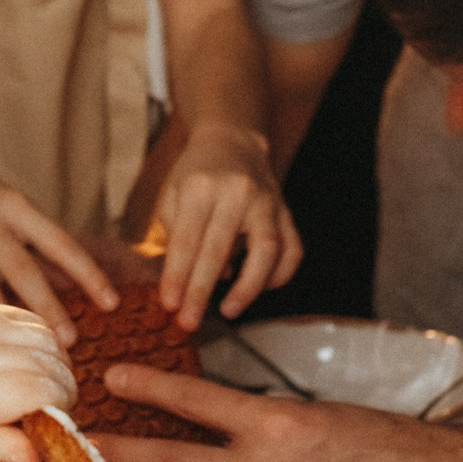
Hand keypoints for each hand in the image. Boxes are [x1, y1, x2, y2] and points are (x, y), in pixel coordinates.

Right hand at [0, 146, 117, 342]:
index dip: (89, 274)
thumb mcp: (12, 208)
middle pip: (23, 270)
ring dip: (9, 320)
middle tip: (71, 343)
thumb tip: (76, 285)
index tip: (113, 303)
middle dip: (49, 309)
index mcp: (16, 207)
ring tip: (28, 350)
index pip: (61, 243)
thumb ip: (40, 244)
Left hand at [0, 303, 77, 461]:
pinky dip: (52, 348)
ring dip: (62, 368)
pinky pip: (42, 327)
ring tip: (51, 388)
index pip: (30, 391)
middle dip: (64, 389)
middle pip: (45, 367)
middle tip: (58, 408)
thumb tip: (36, 458)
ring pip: (49, 344)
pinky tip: (42, 365)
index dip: (57, 404)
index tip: (58, 419)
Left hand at [90, 363, 462, 461]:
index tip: (109, 375)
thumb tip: (221, 420)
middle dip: (114, 452)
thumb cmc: (389, 448)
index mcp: (274, 421)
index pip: (194, 396)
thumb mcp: (324, 417)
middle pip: (169, 459)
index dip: (147, 385)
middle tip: (71, 444)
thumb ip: (269, 422)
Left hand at [154, 123, 301, 327]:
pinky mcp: (286, 211)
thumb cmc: (195, 172)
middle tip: (189, 322)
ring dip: (248, 287)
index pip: (187, 240)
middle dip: (201, 291)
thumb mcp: (172, 192)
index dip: (177, 276)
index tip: (170, 305)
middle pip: (219, 250)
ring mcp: (267, 201)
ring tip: (229, 311)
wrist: (233, 140)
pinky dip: (280, 275)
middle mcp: (237, 192)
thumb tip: (195, 279)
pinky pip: (293, 249)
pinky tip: (262, 288)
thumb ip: (176, 234)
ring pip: (267, 251)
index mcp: (201, 186)